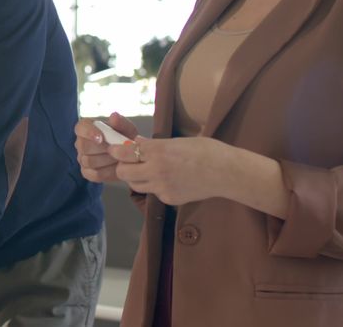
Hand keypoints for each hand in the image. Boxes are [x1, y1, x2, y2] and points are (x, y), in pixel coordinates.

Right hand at [75, 112, 138, 182]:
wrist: (130, 157)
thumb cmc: (125, 139)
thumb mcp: (127, 129)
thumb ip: (121, 122)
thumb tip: (114, 116)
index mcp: (86, 128)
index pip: (81, 128)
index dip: (89, 133)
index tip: (101, 138)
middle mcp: (80, 142)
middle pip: (83, 146)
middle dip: (103, 149)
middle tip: (118, 150)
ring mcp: (82, 158)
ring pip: (88, 161)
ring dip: (107, 161)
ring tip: (120, 159)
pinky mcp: (87, 172)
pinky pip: (93, 174)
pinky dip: (106, 172)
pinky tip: (116, 168)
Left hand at [107, 135, 231, 205]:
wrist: (227, 173)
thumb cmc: (206, 151)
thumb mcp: (178, 142)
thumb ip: (155, 145)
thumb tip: (137, 144)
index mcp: (158, 152)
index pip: (125, 152)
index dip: (117, 151)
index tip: (115, 149)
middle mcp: (156, 170)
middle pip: (123, 173)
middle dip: (123, 167)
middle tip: (131, 162)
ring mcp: (162, 187)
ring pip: (135, 185)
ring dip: (137, 178)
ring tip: (148, 171)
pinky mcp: (169, 199)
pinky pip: (153, 193)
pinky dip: (155, 187)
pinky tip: (169, 181)